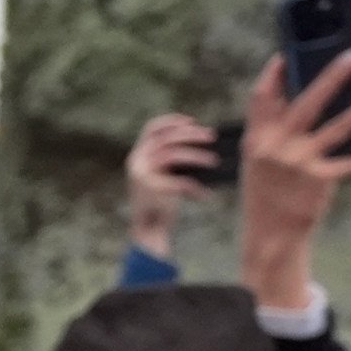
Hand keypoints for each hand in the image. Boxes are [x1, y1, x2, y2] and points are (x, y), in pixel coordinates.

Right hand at [123, 112, 221, 256]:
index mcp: (137, 156)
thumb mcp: (163, 175)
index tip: (193, 121)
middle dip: (192, 134)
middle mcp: (136, 161)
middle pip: (166, 137)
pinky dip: (194, 188)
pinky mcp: (151, 188)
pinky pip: (180, 181)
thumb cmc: (162, 202)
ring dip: (197, 156)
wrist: (149, 229)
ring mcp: (142, 174)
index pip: (152, 128)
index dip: (172, 121)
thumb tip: (200, 139)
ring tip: (214, 161)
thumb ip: (172, 158)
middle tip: (212, 137)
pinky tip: (204, 195)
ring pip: (173, 154)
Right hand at [238, 48, 350, 316]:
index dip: (272, 75)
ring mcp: (299, 163)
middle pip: (307, 103)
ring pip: (340, 127)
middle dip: (332, 77)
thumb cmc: (267, 191)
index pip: (261, 99)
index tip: (285, 54)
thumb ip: (274, 131)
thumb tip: (306, 98)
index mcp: (256, 140)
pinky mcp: (320, 180)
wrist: (269, 233)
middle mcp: (276, 148)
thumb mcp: (259, 159)